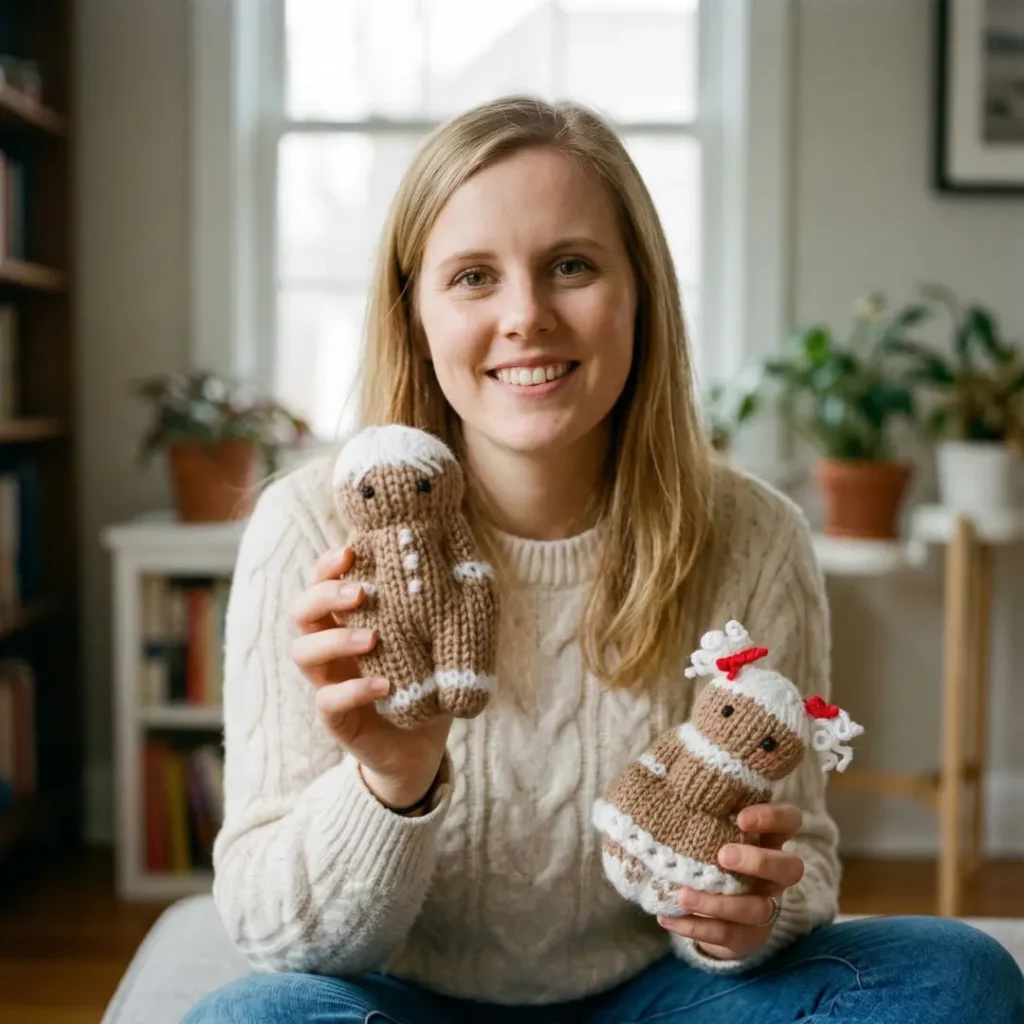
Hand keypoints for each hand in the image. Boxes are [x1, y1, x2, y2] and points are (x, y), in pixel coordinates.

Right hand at [289, 547, 450, 811]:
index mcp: (348, 621)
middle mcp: (330, 648)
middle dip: (324, 595)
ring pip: (303, 653)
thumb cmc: (426, 681)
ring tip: (373, 639)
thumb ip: (437, 610)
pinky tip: (385, 685)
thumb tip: (458, 563)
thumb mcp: (434, 641)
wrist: (421, 746)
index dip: (327, 566)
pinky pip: (328, 701)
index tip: (350, 551)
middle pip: (301, 612)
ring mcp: (328, 682)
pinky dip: (354, 690)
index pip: (321, 584)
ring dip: (335, 639)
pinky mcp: (336, 719)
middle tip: (361, 592)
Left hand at [657, 803, 804, 960]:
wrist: (718, 913)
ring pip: (756, 909)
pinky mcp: (746, 937)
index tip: (742, 817)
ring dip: (718, 903)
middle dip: (759, 862)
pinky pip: (725, 935)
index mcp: (768, 840)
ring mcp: (764, 907)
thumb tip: (659, 774)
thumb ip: (700, 808)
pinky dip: (694, 928)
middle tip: (723, 855)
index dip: (774, 818)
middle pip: (790, 868)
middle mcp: (774, 876)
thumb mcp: (710, 828)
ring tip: (682, 894)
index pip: (790, 821)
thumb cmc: (709, 852)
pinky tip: (666, 918)